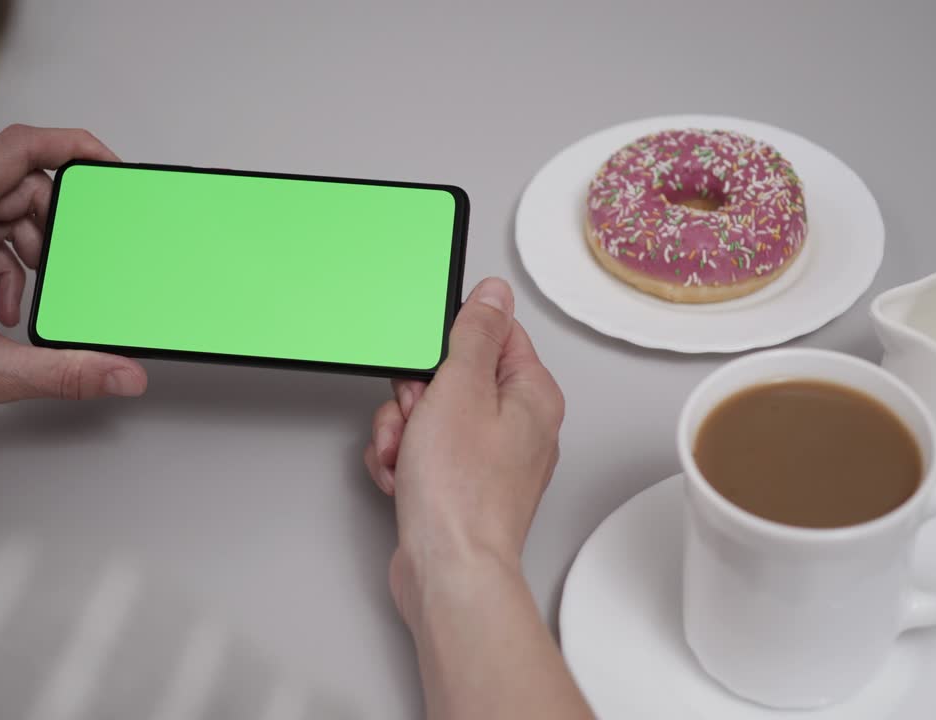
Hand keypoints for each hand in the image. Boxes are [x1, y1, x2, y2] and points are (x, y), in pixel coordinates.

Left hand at [0, 125, 146, 462]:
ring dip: (30, 250)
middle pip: (16, 183)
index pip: (14, 151)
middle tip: (67, 261)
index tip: (104, 164)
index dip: (67, 145)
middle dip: (52, 222)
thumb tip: (121, 373)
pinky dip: (10, 267)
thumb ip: (65, 373)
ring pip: (3, 211)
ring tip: (33, 293)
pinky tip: (8, 307)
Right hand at [363, 277, 564, 623]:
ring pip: (429, 415)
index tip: (430, 362)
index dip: (450, 344)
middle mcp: (519, 425)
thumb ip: (476, 334)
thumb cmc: (462, 494)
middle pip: (452, 377)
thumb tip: (493, 294)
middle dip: (415, 398)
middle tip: (418, 419)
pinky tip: (404, 479)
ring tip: (408, 457)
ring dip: (403, 432)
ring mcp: (489, 458)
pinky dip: (404, 462)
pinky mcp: (460, 486)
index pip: (493, 334)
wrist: (449, 572)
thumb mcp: (461, 389)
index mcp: (532, 393)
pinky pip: (423, 452)